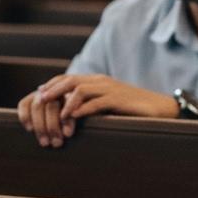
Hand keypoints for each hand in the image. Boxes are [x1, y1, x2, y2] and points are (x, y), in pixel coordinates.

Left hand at [15, 75, 178, 147]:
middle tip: (39, 103)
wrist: (161, 109)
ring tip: (56, 115)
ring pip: (80, 89)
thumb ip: (89, 106)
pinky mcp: (119, 99)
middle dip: (52, 91)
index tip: (37, 100)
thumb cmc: (132, 111)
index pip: (66, 78)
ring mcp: (110, 88)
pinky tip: (74, 118)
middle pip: (69, 80)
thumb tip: (66, 115)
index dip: (49, 88)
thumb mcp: (107, 107)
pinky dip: (83, 109)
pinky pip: (97, 102)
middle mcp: (100, 81)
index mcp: (96, 81)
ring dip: (65, 103)